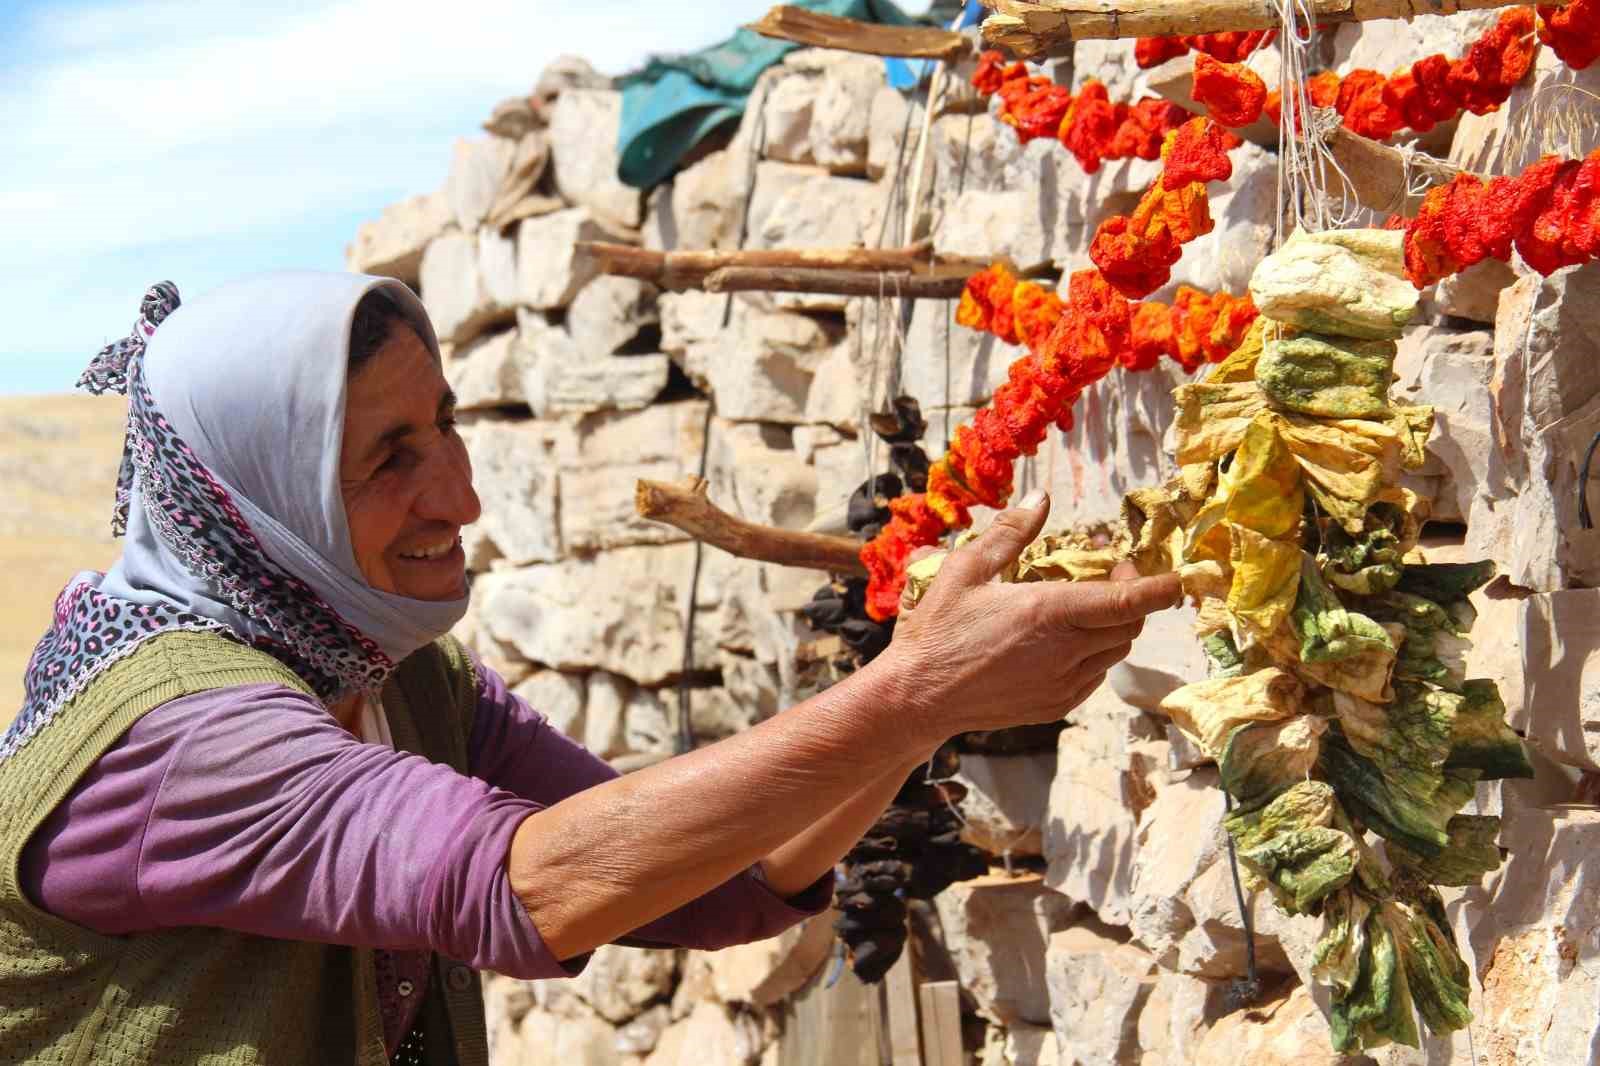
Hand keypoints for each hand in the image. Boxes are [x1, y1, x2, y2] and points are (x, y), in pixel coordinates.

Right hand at [880, 490, 1181, 743]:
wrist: (918, 697)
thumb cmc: (937, 630)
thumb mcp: (965, 570)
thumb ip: (1010, 533)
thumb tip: (1041, 498)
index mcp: (1046, 613)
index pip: (1126, 601)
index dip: (1160, 588)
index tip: (1178, 577)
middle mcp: (1064, 652)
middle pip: (1130, 624)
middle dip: (1134, 595)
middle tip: (1115, 569)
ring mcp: (1063, 684)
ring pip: (1116, 651)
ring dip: (1115, 624)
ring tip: (1088, 603)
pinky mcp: (1057, 705)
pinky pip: (1095, 675)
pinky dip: (1095, 653)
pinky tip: (1066, 639)